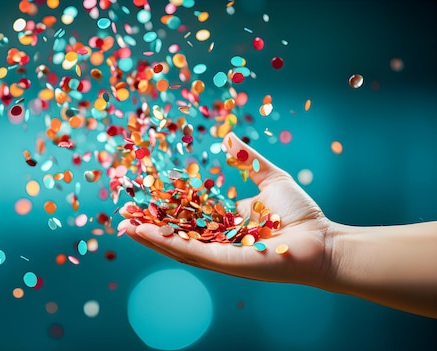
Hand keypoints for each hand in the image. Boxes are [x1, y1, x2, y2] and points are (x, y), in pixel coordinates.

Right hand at [118, 132, 334, 287]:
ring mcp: (219, 255)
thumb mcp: (270, 178)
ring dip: (149, 236)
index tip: (144, 196)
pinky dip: (166, 243)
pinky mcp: (225, 262)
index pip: (187, 216)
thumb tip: (229, 137)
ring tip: (125, 225)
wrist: (323, 242)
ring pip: (176, 245)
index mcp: (225, 225)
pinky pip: (191, 252)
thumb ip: (248, 160)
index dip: (164, 207)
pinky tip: (146, 233)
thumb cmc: (301, 215)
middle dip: (148, 224)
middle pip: (175, 233)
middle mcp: (218, 242)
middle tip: (124, 214)